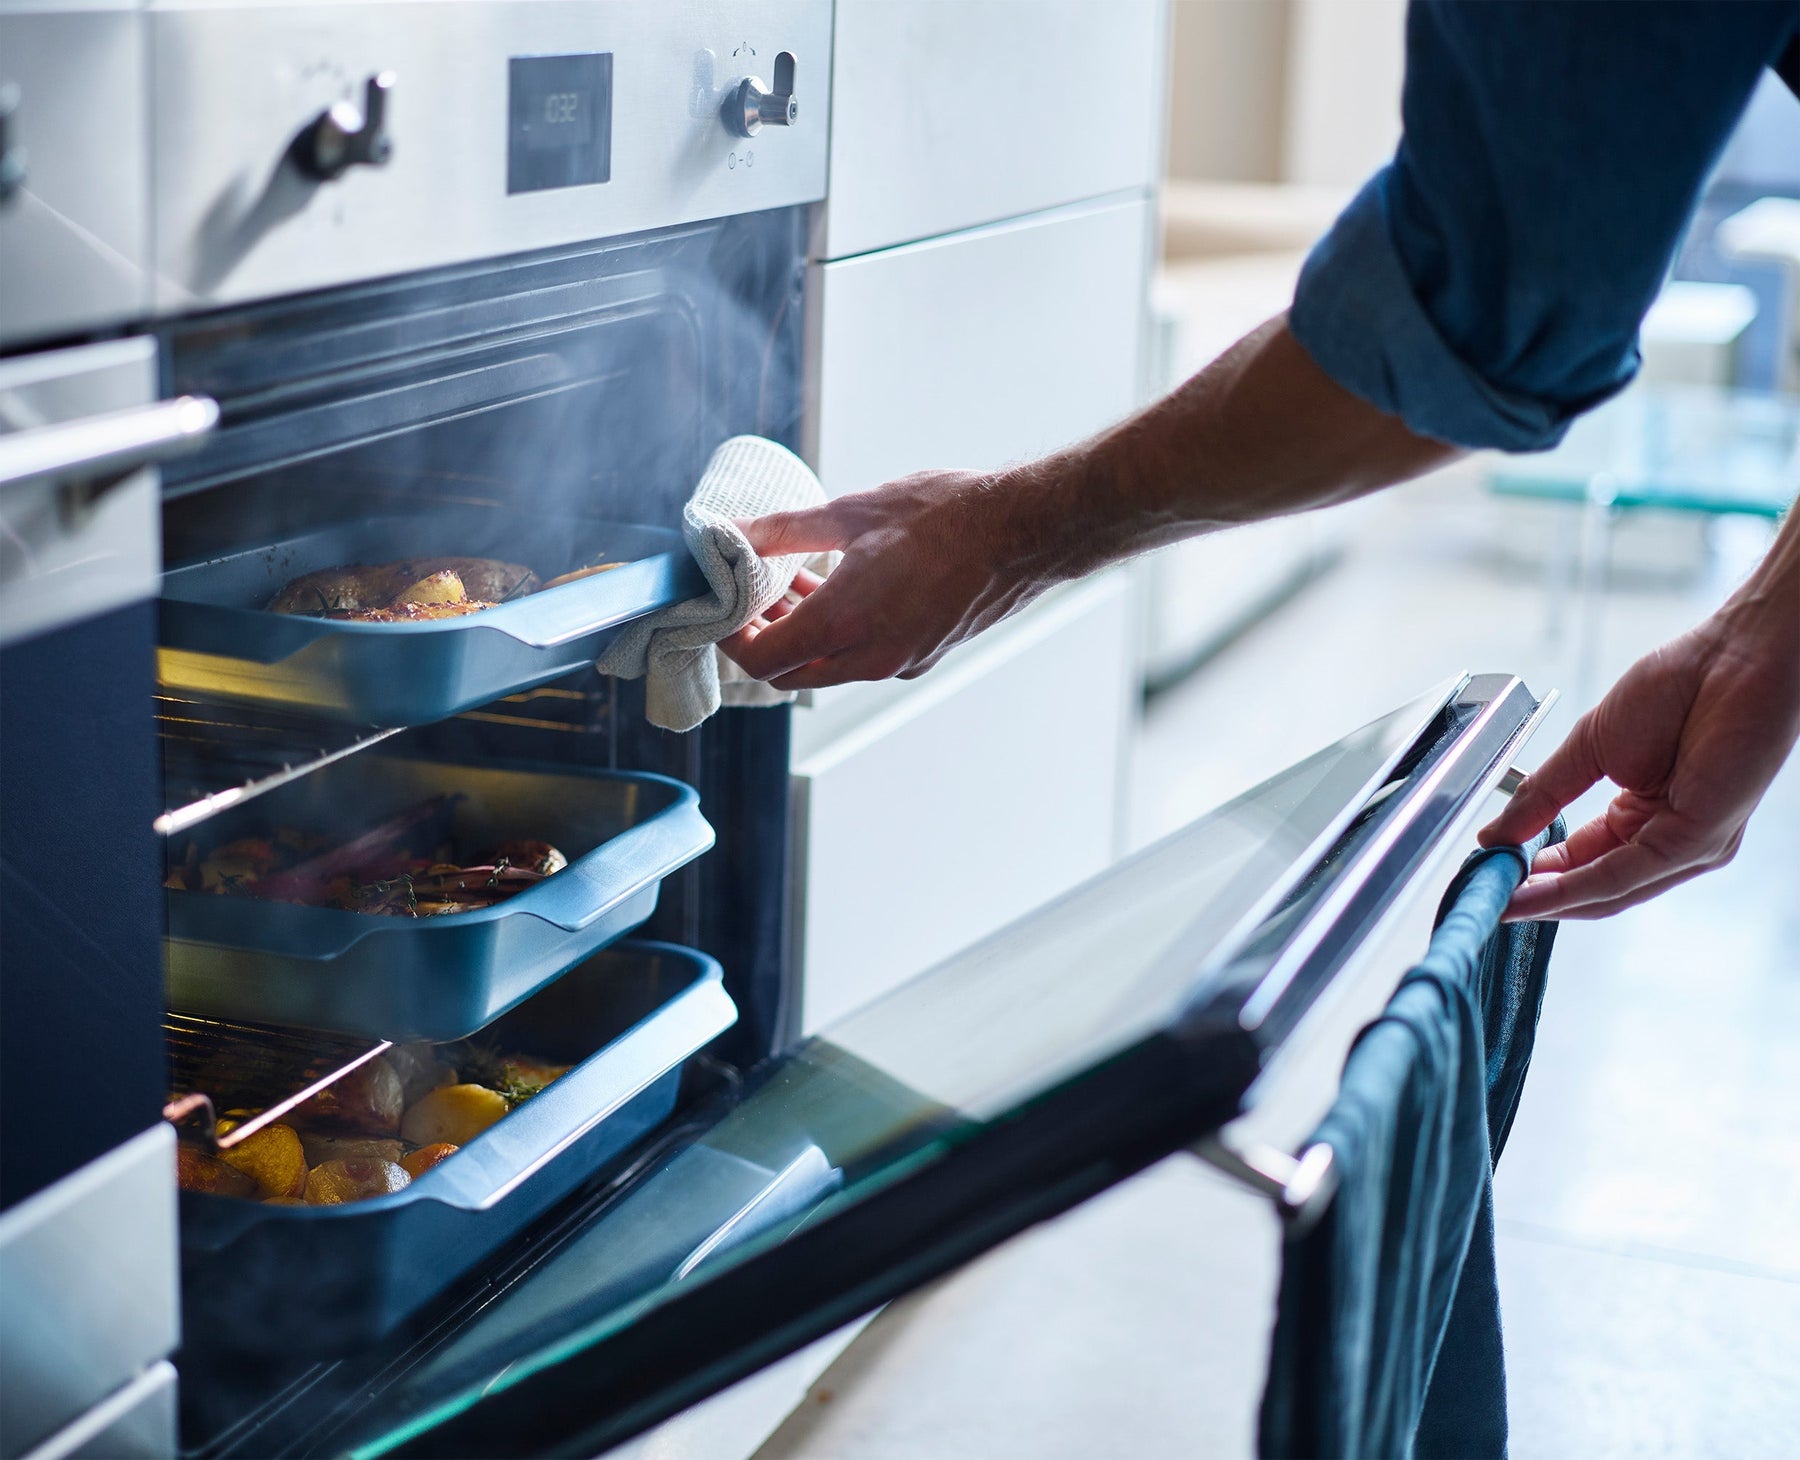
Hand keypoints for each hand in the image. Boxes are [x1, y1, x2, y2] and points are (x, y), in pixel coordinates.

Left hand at [720, 467, 1061, 689]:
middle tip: (748, 594)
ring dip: (801, 632)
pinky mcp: (923, 653)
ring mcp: (900, 661)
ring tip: (788, 581)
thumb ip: (785, 530)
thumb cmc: (946, 517)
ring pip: (828, 665)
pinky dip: (839, 631)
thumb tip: (735, 534)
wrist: (1025, 531)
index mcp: (844, 624)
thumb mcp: (853, 512)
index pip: (762, 660)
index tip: (720, 607)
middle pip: (791, 671)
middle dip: (762, 636)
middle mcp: (870, 656)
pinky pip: (864, 656)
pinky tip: (839, 585)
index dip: (730, 638)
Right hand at [1479, 600, 1799, 921]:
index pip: (1581, 861)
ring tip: (1501, 900)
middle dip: (1535, 897)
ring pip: (1609, 891)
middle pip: (1594, 888)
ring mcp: (1688, 845)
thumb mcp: (1589, 747)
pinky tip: (1538, 887)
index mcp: (1644, 816)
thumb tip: (1497, 832)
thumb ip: (1543, 793)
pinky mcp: (1698, 840)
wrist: (1734, 656)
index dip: (1532, 874)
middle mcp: (1670, 840)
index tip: (1487, 874)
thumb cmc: (1681, 687)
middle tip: (1485, 897)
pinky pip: (1626, 874)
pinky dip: (1576, 885)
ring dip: (1550, 900)